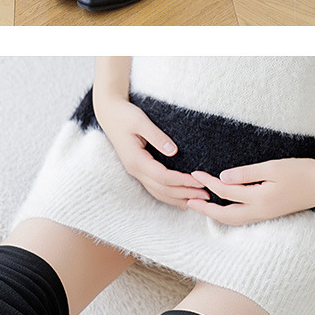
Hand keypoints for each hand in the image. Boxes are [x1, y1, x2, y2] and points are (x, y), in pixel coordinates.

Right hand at [95, 92, 213, 210]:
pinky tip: (181, 197)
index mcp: (136, 160)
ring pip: (158, 193)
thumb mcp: (140, 121)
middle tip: (206, 196)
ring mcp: (136, 171)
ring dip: (178, 198)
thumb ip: (157, 136)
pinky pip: (155, 188)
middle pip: (162, 189)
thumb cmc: (124, 115)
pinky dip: (169, 195)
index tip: (200, 181)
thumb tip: (174, 151)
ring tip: (198, 200)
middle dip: (185, 194)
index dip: (182, 181)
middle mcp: (135, 170)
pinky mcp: (139, 169)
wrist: (108, 113)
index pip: (163, 177)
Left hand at [190, 157, 314, 224]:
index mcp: (259, 199)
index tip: (195, 173)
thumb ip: (246, 174)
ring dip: (216, 214)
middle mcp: (260, 212)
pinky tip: (226, 206)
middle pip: (225, 216)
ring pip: (234, 220)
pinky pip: (244, 218)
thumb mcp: (272, 168)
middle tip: (188, 201)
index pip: (226, 192)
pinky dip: (229, 214)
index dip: (208, 183)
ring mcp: (266, 215)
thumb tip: (222, 178)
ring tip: (203, 205)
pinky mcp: (271, 213)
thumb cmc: (301, 172)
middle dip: (205, 210)